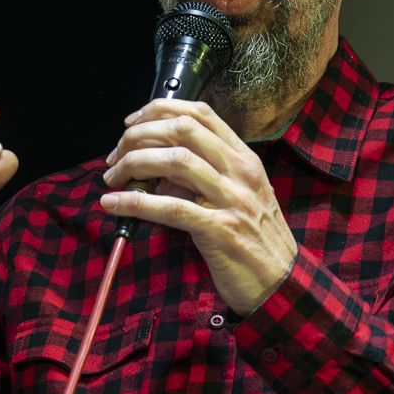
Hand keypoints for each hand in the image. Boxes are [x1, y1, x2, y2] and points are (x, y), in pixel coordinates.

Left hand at [99, 98, 297, 314]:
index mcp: (244, 159)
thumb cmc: (254, 239)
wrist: (281, 283)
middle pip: (182, 130)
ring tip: (111, 178)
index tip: (132, 123)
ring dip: (133, 164)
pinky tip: (113, 204)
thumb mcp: (235, 197)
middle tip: (115, 156)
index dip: (159, 111)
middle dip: (139, 136)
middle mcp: (240, 172)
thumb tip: (156, 174)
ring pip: (175, 162)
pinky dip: (135, 203)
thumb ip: (200, 178)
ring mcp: (232, 199)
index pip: (200, 114)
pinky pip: (170, 208)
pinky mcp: (219, 230)